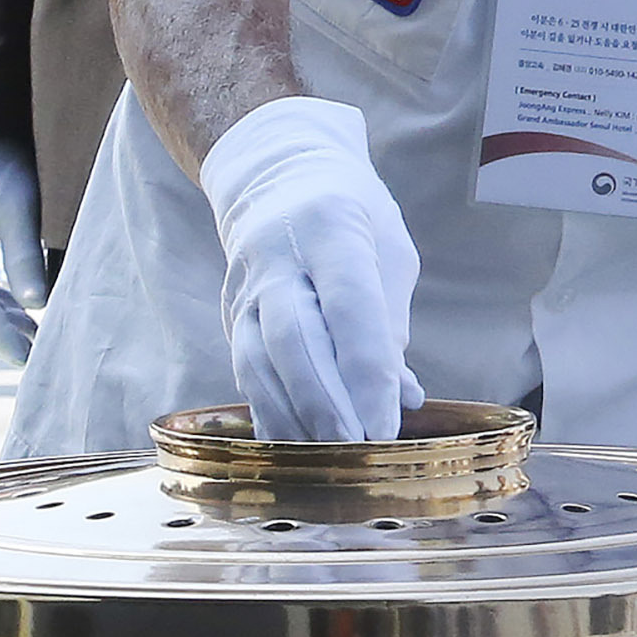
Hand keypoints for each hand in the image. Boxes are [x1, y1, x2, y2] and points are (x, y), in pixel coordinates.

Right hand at [196, 95, 417, 442]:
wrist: (275, 173)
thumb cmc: (351, 214)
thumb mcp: (388, 248)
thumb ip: (391, 323)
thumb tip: (403, 398)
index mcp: (330, 230)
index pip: (349, 308)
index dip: (366, 372)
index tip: (386, 425)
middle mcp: (278, 260)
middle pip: (295, 341)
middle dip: (328, 404)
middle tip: (359, 453)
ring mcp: (246, 289)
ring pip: (259, 363)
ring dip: (295, 419)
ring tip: (329, 463)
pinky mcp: (233, 316)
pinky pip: (246, 373)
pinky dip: (271, 415)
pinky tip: (295, 451)